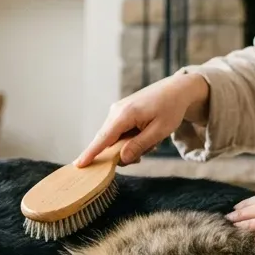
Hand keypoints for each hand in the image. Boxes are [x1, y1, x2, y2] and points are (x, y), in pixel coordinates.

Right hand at [75, 72, 209, 167]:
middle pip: (107, 142)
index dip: (91, 153)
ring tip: (150, 140)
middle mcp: (116, 111)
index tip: (78, 164)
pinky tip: (144, 134)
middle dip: (121, 153)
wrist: (176, 90)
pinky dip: (129, 139)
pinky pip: (118, 133)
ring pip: (114, 139)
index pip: (104, 138)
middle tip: (144, 154)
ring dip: (129, 146)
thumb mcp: (160, 131)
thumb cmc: (171, 109)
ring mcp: (116, 110)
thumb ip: (139, 145)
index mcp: (125, 114)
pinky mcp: (120, 112)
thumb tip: (121, 158)